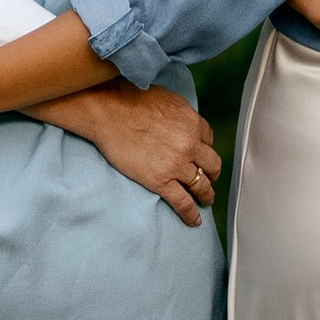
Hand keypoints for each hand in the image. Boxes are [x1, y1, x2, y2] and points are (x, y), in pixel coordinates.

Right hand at [68, 84, 222, 224]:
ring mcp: (176, 164)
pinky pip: (183, 202)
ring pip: (202, 185)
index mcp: (192, 122)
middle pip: (212, 164)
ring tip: (205, 200)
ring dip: (206, 195)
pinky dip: (191, 214)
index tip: (200, 156)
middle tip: (208, 178)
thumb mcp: (167, 99)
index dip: (204, 149)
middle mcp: (190, 144)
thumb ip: (181, 114)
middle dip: (211, 173)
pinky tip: (194, 220)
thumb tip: (184, 122)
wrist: (108, 111)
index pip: (208, 139)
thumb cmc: (130, 100)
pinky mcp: (160, 181)